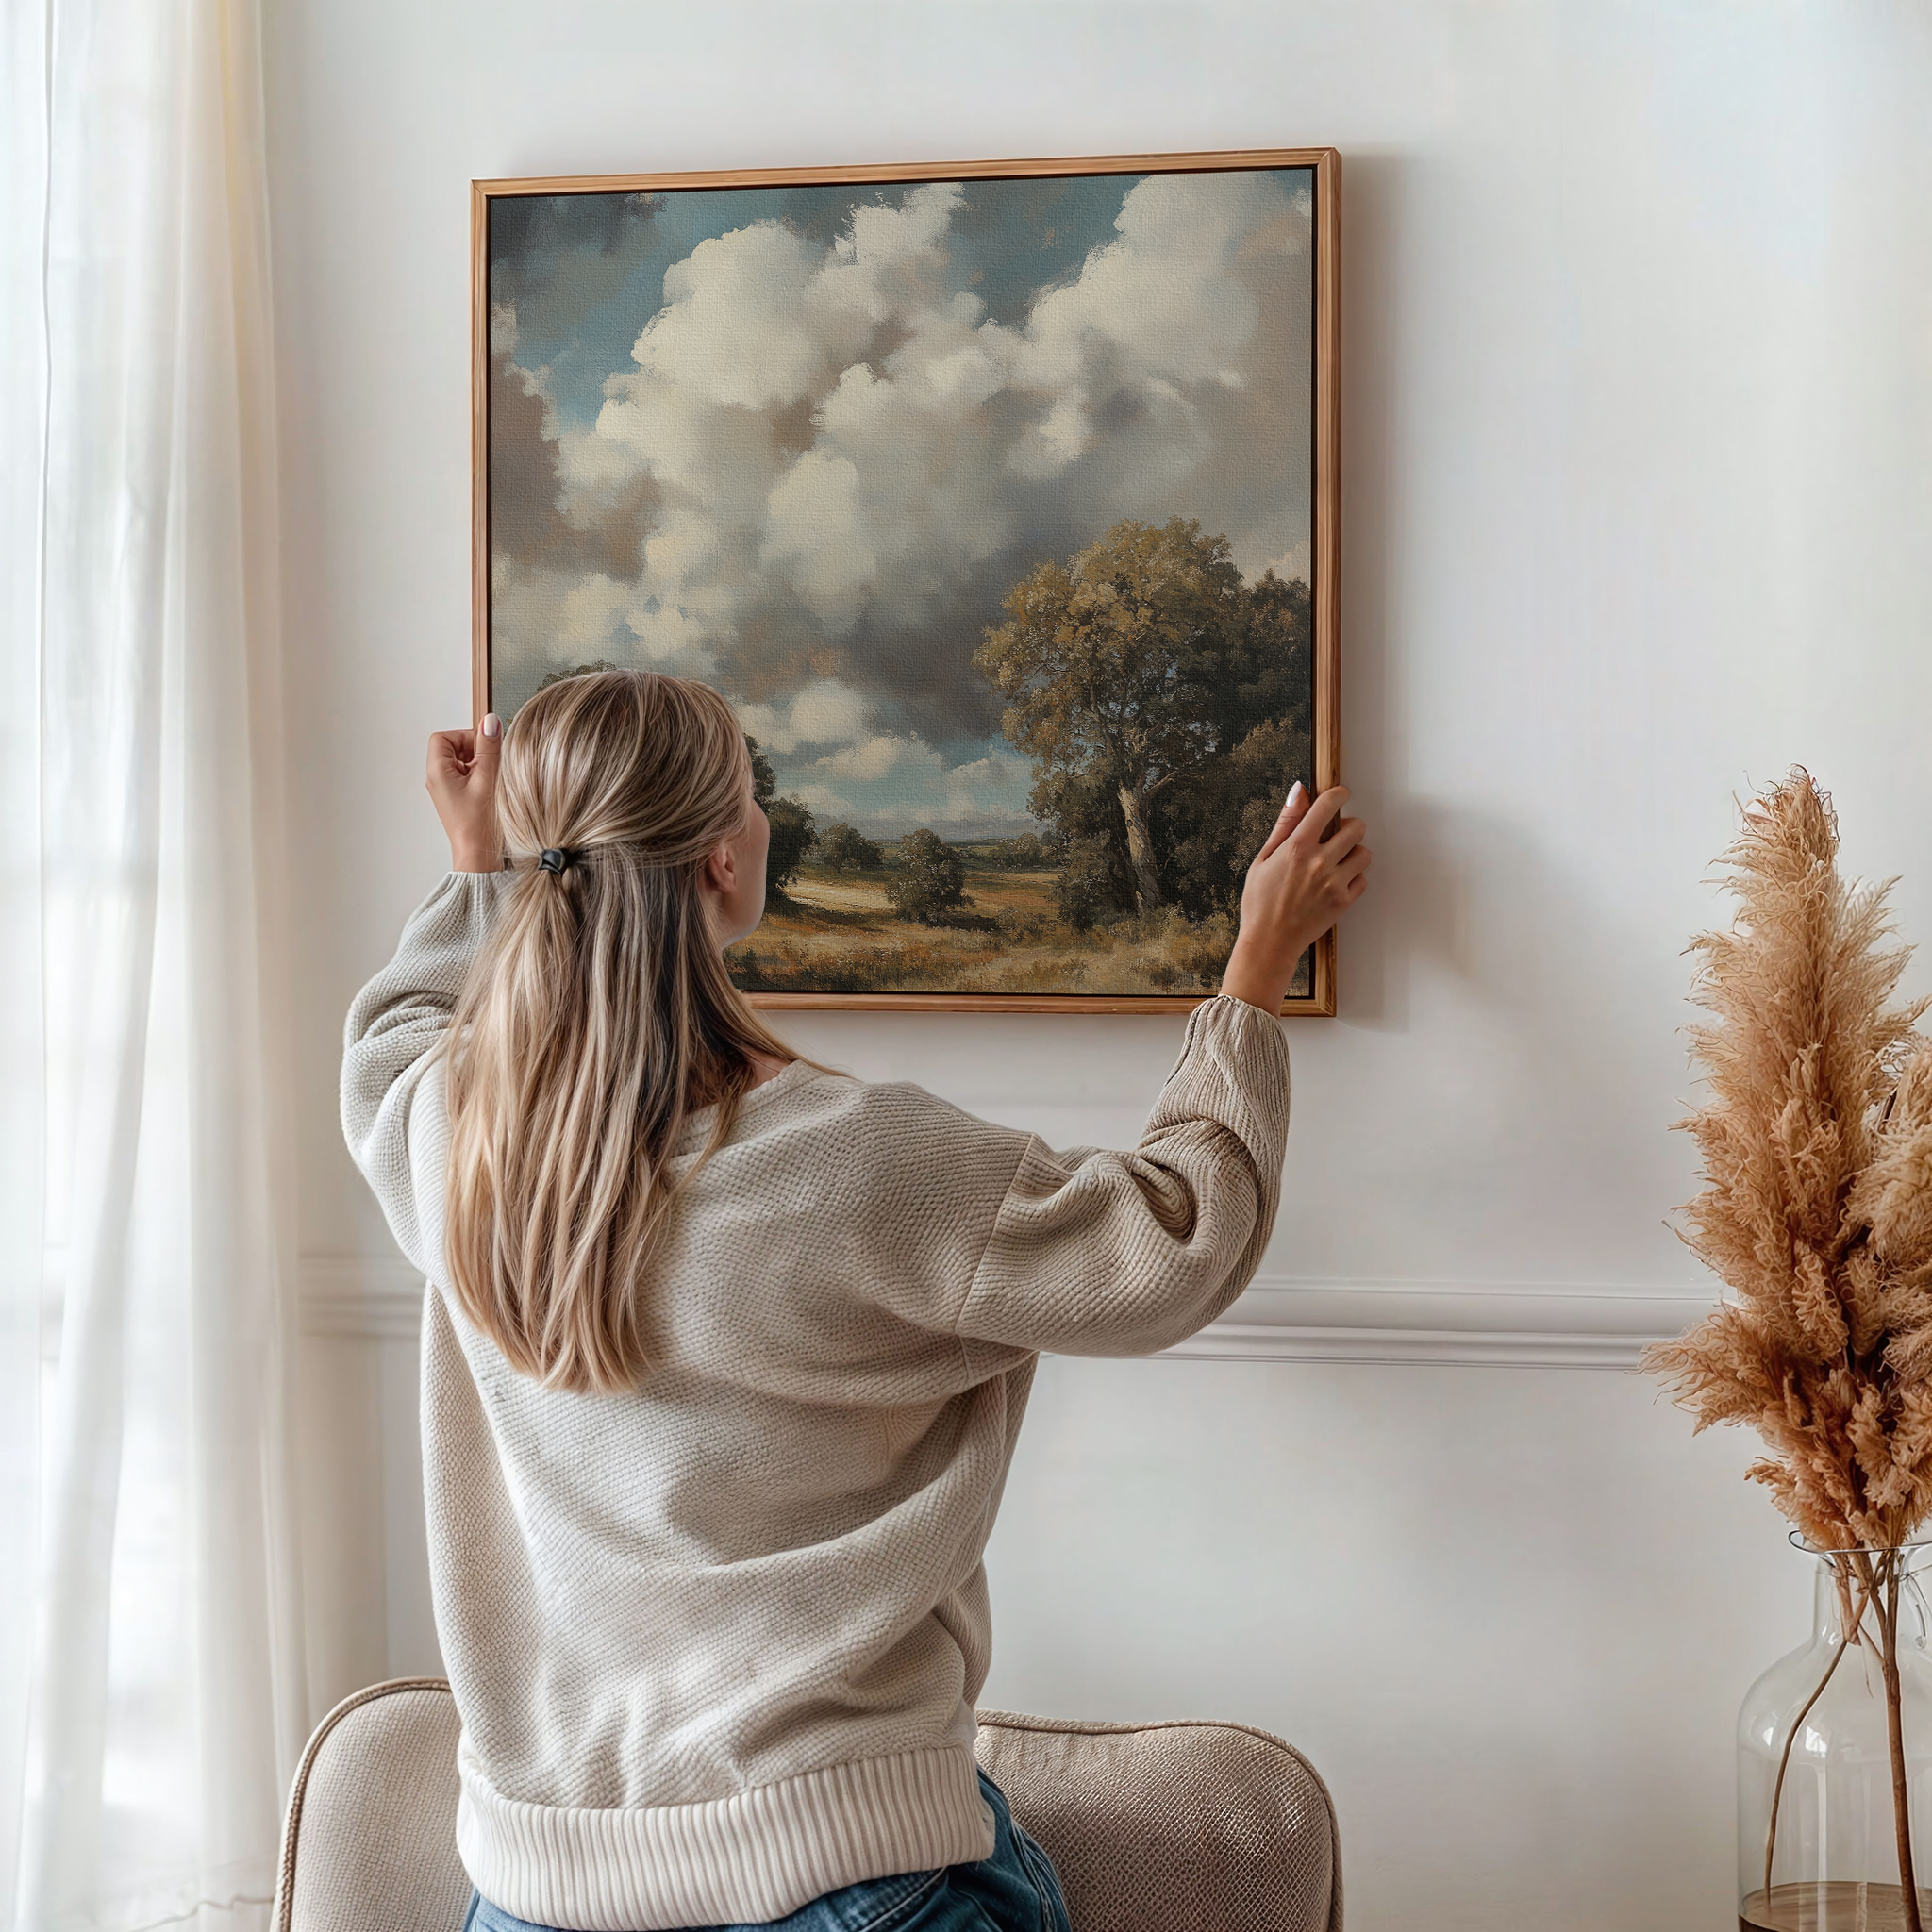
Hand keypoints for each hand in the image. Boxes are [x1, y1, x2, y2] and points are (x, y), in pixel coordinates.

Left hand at [427, 714, 502, 871]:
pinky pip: (466, 777)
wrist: (478, 856)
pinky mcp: (457, 798)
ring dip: (479, 765)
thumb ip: (489, 748)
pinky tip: (490, 790)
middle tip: (489, 765)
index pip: (443, 737)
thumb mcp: (487, 780)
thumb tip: (490, 722)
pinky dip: (480, 777)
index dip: (465, 736)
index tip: (484, 747)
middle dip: (474, 751)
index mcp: (437, 772)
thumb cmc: (478, 825)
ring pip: (461, 762)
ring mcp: (446, 790)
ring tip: (490, 781)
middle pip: (452, 748)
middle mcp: (437, 779)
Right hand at [1220, 783, 1370, 1010]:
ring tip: (1339, 860)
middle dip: (1349, 826)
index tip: (1341, 794)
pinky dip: (1354, 878)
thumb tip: (1299, 791)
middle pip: (1356, 827)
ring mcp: (1334, 883)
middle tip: (1338, 835)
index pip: (1327, 806)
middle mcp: (1319, 862)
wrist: (1268, 942)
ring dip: (1354, 852)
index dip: (1338, 794)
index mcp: (1297, 847)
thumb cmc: (1260, 902)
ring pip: (1364, 853)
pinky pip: (1363, 880)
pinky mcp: (1343, 902)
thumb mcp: (1263, 858)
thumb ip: (1285, 823)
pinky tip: (1337, 881)